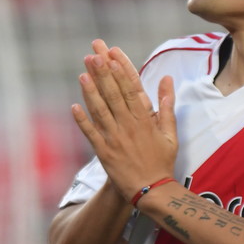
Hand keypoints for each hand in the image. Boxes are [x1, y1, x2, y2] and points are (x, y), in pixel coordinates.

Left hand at [71, 39, 176, 202]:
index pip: (132, 88)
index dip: (121, 70)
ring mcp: (115, 138)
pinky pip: (90, 133)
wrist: (152, 189)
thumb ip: (167, 106)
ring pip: (101, 110)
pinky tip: (73, 106)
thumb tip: (167, 79)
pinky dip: (82, 120)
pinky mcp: (104, 152)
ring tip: (83, 72)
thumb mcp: (170, 133)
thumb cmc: (162, 161)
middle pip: (114, 94)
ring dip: (91, 91)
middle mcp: (129, 125)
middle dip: (103, 72)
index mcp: (145, 119)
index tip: (113, 53)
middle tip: (94, 53)